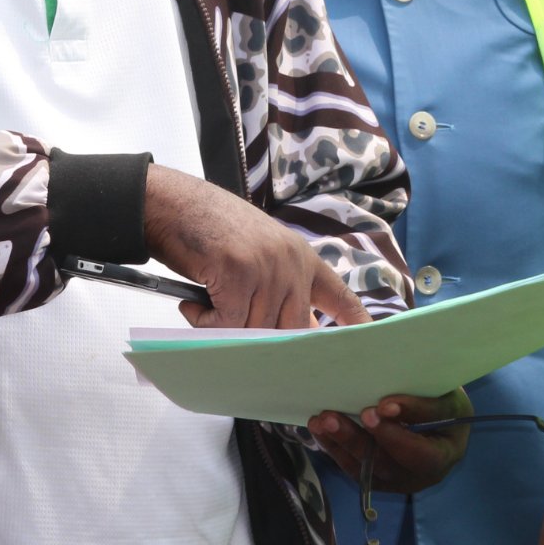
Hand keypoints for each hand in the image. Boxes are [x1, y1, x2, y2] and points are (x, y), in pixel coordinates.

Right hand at [142, 164, 371, 329]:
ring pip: (254, 330)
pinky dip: (204, 322)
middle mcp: (290, 262)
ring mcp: (267, 267)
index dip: (354, 321)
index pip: (338, 295)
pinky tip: (193, 302)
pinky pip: (226, 324)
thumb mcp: (260, 253)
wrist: (173, 203)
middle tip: (232, 331)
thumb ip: (280, 287)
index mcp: (300, 257)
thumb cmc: (210, 230)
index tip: (369, 340)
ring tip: (204, 303)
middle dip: (262, 341)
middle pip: (290, 329)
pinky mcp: (239, 273)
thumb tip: (290, 333)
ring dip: (222, 328)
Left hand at [309, 389, 472, 495]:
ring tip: (320, 420)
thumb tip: (385, 405)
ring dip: (339, 443)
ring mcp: (396, 481)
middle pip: (385, 464)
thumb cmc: (446, 407)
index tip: (380, 407)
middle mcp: (419, 477)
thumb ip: (423, 406)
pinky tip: (320, 428)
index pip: (420, 452)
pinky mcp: (377, 478)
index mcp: (443, 456)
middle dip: (356, 440)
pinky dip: (335, 447)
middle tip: (332, 417)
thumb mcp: (448, 400)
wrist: (443, 423)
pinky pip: (353, 467)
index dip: (397, 435)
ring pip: (364, 467)